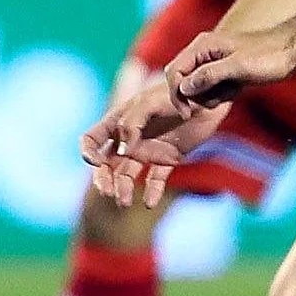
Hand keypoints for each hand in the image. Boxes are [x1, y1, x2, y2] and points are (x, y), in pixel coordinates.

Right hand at [77, 72, 228, 207]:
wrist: (207, 97)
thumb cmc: (175, 93)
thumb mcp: (148, 103)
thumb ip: (131, 124)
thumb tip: (121, 152)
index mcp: (118, 122)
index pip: (92, 140)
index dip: (88, 152)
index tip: (97, 162)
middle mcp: (129, 139)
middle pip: (106, 164)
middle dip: (103, 179)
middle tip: (108, 191)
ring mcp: (147, 151)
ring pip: (128, 175)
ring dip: (123, 189)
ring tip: (125, 202)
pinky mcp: (167, 160)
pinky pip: (156, 180)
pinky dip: (152, 193)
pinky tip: (149, 202)